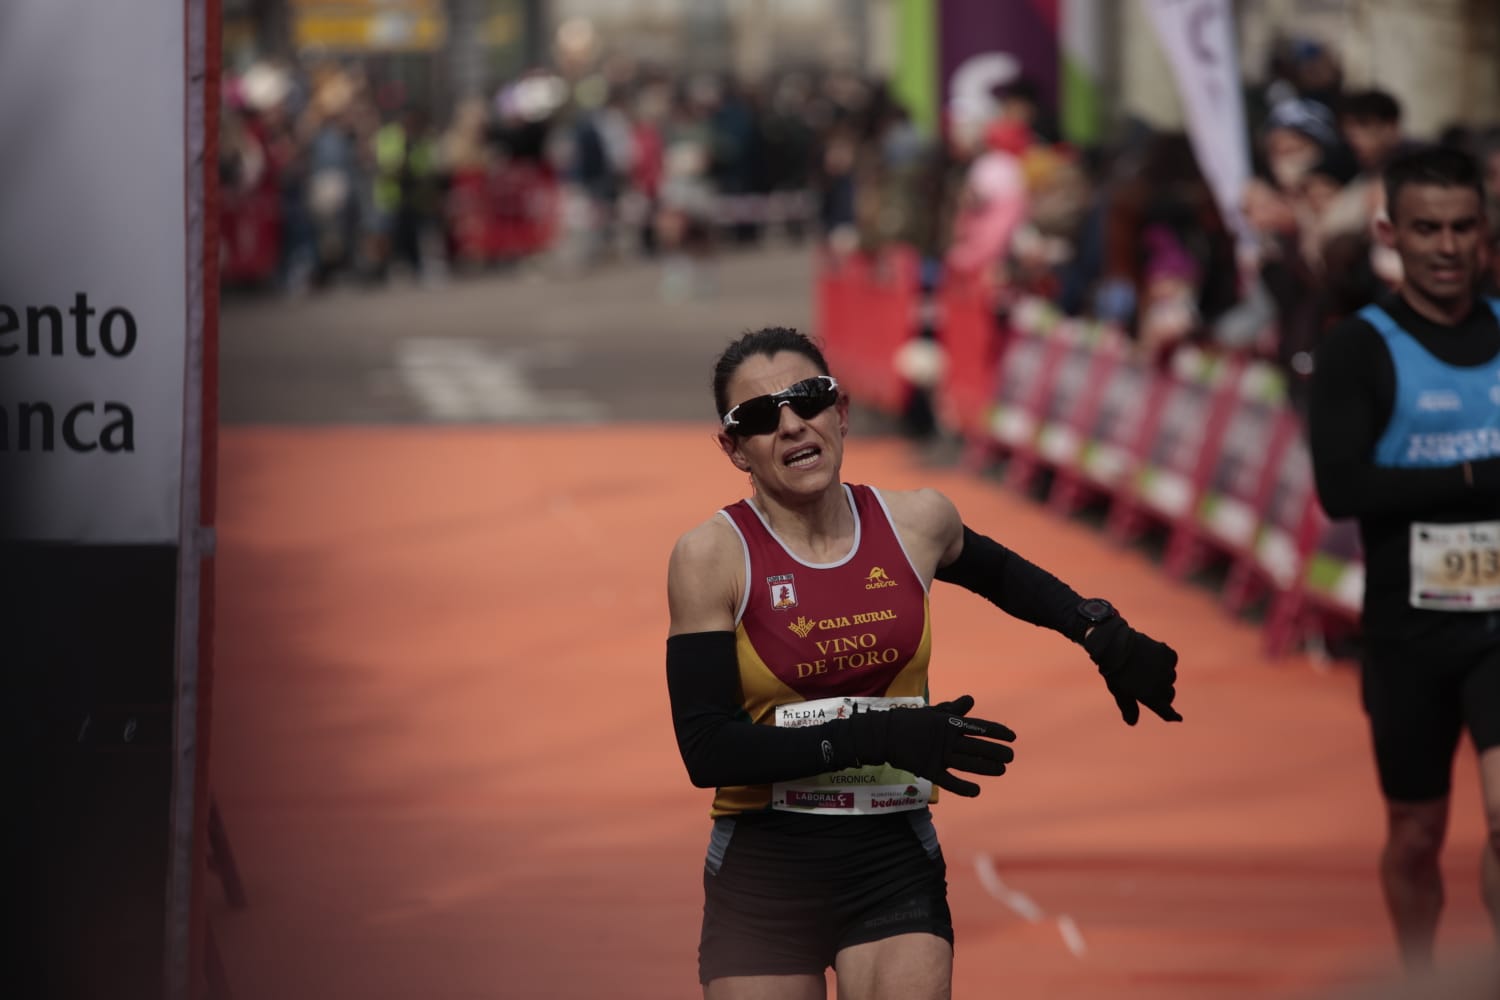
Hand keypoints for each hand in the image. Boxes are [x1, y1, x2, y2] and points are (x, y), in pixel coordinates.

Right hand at [850, 695, 1015, 796]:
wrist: (885, 734)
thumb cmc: (912, 721)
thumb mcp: (934, 713)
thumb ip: (953, 709)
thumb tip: (970, 700)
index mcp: (950, 723)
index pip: (979, 727)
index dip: (998, 732)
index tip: (1012, 737)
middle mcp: (947, 739)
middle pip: (978, 747)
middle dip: (997, 752)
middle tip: (1011, 756)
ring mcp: (939, 756)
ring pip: (969, 764)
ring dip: (987, 768)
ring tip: (1001, 770)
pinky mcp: (929, 770)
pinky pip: (949, 781)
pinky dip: (963, 787)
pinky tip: (976, 790)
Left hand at [1083, 617, 1182, 724]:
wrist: (1114, 645)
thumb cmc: (1114, 671)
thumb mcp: (1119, 691)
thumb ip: (1129, 708)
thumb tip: (1132, 723)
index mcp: (1151, 697)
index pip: (1167, 712)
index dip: (1172, 716)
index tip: (1177, 718)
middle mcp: (1162, 685)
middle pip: (1169, 695)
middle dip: (1162, 694)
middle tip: (1149, 686)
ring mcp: (1166, 669)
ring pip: (1170, 677)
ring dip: (1163, 676)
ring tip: (1146, 668)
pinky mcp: (1168, 654)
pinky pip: (1172, 661)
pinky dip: (1165, 661)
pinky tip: (1153, 658)